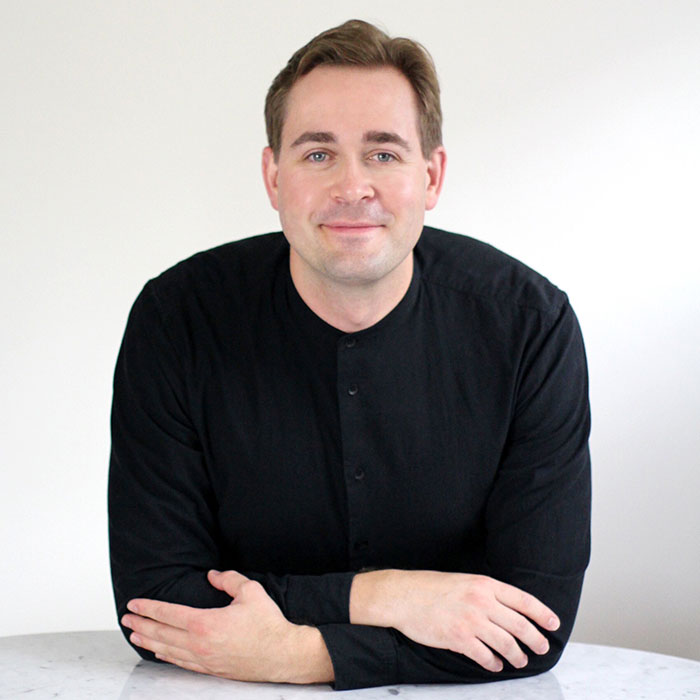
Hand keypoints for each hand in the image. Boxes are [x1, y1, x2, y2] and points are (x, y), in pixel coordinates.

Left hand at [121, 570, 328, 682]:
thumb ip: (228, 579)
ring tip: (134, 635)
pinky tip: (159, 652)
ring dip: (149, 641)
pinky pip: (181, 662)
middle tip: (125, 618)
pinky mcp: (211, 670)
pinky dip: (166, 656)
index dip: (149, 607)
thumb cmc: (268, 623)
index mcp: (206, 623)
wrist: (282, 654)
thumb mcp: (250, 591)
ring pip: (168, 650)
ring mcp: (204, 660)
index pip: (169, 614)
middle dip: (141, 624)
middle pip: (162, 633)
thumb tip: (212, 574)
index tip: (134, 603)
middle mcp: (199, 644)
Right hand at [350, 569, 559, 672]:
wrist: (403, 595)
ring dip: (517, 655)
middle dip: (535, 639)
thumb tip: (506, 608)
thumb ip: (485, 593)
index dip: (542, 613)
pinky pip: (485, 656)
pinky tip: (495, 665)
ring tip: (520, 660)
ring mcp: (471, 621)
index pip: (523, 600)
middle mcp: (482, 601)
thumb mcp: (463, 581)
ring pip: (506, 644)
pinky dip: (494, 663)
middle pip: (520, 625)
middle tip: (541, 647)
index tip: (553, 623)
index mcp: (484, 584)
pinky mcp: (459, 638)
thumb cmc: (430, 587)